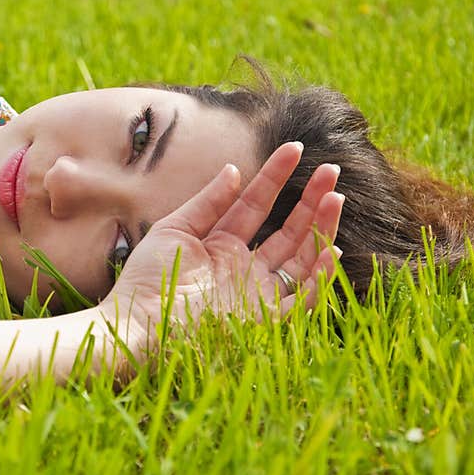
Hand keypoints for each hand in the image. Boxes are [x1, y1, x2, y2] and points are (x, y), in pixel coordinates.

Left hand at [102, 141, 344, 350]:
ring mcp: (257, 294)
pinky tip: (331, 249)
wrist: (138, 325)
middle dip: (311, 200)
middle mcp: (244, 269)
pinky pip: (302, 300)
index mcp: (222, 246)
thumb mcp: (174, 230)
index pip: (256, 205)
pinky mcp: (265, 321)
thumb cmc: (147, 280)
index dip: (275, 177)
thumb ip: (207, 202)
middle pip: (288, 230)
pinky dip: (320, 278)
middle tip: (331, 170)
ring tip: (335, 197)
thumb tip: (234, 169)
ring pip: (301, 258)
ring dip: (320, 229)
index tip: (294, 149)